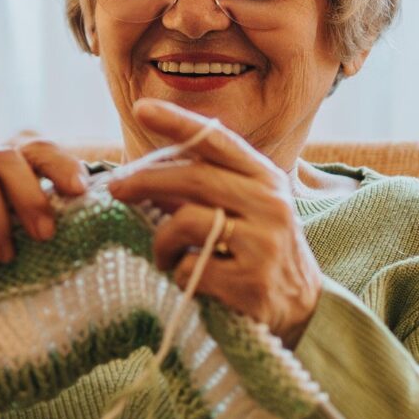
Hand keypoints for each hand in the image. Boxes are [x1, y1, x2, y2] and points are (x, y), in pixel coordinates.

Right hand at [0, 135, 89, 360]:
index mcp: (0, 164)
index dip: (59, 164)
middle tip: (45, 235)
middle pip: (4, 156)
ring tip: (5, 255)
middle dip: (30, 196)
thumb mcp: (30, 239)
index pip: (33, 146)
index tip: (80, 191)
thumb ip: (55, 214)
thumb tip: (106, 202)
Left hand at [106, 99, 324, 346]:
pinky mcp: (251, 283)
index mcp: (265, 179)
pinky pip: (190, 267)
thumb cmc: (260, 254)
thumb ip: (202, 190)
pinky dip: (177, 273)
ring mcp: (263, 244)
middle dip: (145, 180)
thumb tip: (144, 176)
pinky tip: (188, 279)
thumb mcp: (242, 212)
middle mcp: (269, 204)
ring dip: (160, 240)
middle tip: (116, 188)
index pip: (218, 141)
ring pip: (187, 222)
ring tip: (162, 255)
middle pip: (194, 178)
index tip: (142, 108)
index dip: (179, 122)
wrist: (303, 310)